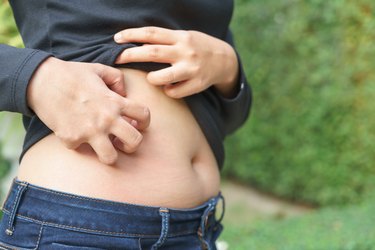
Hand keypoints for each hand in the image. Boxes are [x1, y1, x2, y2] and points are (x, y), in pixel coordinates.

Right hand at [27, 57, 149, 164]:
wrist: (42, 81)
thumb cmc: (72, 74)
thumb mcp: (99, 69)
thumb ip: (117, 79)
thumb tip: (124, 94)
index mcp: (116, 102)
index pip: (144, 116)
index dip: (145, 122)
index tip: (137, 125)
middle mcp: (107, 119)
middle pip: (135, 141)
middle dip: (132, 145)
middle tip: (123, 142)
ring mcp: (90, 131)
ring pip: (111, 158)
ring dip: (109, 154)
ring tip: (103, 147)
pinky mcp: (72, 139)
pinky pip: (80, 150)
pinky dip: (77, 144)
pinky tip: (72, 132)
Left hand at [114, 26, 238, 97]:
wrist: (225, 60)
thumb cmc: (198, 47)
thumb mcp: (184, 37)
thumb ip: (165, 40)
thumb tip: (136, 44)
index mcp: (180, 37)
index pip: (152, 33)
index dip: (132, 35)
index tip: (116, 39)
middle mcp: (185, 51)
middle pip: (152, 53)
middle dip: (131, 55)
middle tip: (117, 58)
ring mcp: (191, 69)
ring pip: (162, 77)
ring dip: (151, 79)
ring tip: (151, 78)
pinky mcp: (197, 84)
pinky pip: (174, 92)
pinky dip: (168, 90)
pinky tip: (170, 87)